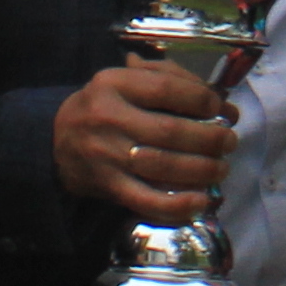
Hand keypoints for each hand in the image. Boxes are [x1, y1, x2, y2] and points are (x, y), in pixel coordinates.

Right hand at [56, 58, 235, 228]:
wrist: (56, 141)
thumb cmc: (106, 106)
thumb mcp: (128, 80)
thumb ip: (173, 80)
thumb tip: (222, 105)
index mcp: (113, 83)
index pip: (165, 88)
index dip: (200, 99)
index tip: (218, 108)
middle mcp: (108, 118)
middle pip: (170, 131)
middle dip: (210, 139)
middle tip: (229, 142)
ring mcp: (107, 155)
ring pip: (164, 167)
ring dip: (202, 170)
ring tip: (221, 167)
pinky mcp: (109, 186)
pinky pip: (147, 201)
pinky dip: (178, 205)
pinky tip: (200, 201)